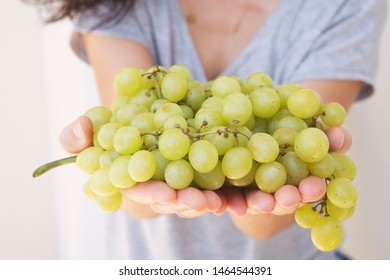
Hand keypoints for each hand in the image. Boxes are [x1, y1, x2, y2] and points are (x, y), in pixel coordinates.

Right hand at [60, 117, 351, 216]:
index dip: (168, 197)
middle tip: (247, 203)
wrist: (164, 113)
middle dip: (221, 205)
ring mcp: (213, 183)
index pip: (157, 195)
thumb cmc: (131, 123)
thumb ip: (84, 133)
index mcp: (152, 183)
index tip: (185, 197)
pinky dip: (282, 181)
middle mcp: (184, 189)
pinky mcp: (236, 173)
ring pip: (237, 197)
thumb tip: (72, 137)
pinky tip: (305, 179)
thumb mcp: (104, 124)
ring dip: (263, 198)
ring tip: (289, 196)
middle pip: (200, 201)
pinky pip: (259, 181)